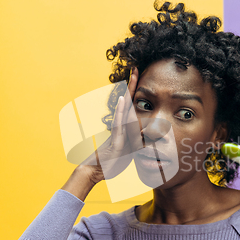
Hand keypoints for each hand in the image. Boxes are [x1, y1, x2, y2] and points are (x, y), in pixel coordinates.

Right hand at [78, 67, 139, 183]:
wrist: (95, 171)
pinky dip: (121, 111)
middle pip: (127, 102)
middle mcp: (119, 126)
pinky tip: (124, 99)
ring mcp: (117, 131)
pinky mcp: (115, 141)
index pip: (131, 107)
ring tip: (132, 77)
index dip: (135, 93)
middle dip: (132, 85)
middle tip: (136, 68)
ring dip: (128, 92)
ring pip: (124, 108)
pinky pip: (119, 124)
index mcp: (124, 128)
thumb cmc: (111, 163)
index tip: (139, 77)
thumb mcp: (128, 152)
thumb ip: (135, 144)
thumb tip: (144, 140)